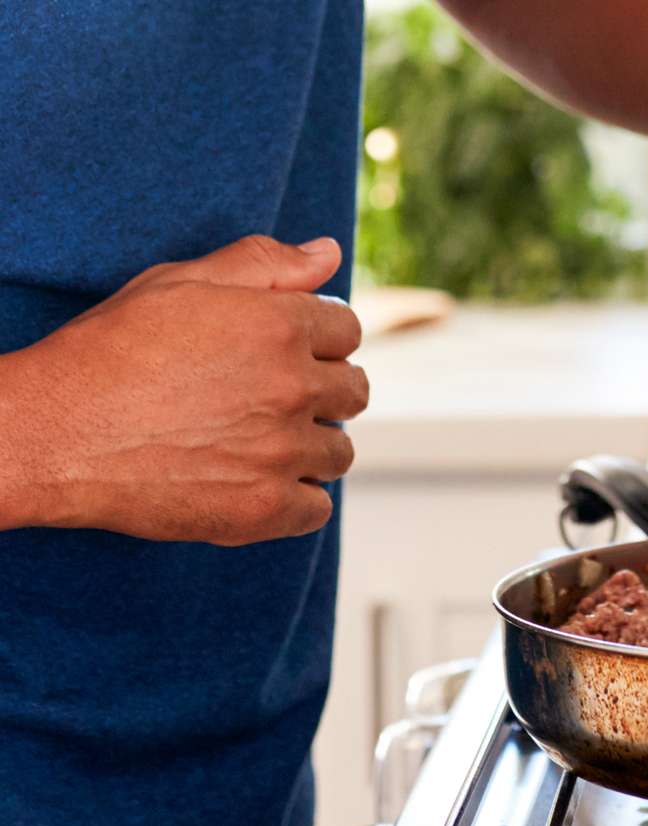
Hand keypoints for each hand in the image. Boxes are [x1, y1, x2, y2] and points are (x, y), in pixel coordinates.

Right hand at [1, 235, 368, 544]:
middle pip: (353, 392)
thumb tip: (329, 252)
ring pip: (339, 452)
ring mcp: (282, 453)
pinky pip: (316, 508)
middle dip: (323, 391)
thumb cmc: (108, 352)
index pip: (348, 330)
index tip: (287, 352)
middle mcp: (291, 388)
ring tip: (256, 442)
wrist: (50, 434)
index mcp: (279, 326)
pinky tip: (254, 484)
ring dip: (310, 447)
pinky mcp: (264, 509)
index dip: (318, 339)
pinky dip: (293, 501)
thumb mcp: (178, 284)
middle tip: (271, 398)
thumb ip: (263, 264)